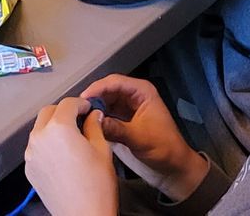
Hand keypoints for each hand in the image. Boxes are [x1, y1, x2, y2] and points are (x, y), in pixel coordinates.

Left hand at [24, 99, 116, 215]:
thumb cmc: (97, 186)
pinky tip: (62, 154)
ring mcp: (31, 154)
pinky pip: (36, 148)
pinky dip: (47, 144)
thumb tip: (93, 115)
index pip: (68, 103)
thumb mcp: (102, 150)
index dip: (81, 103)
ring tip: (71, 137)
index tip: (89, 109)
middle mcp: (40, 138)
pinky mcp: (29, 168)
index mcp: (59, 128)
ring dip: (53, 127)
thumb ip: (95, 126)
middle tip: (79, 119)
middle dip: (63, 111)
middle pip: (48, 112)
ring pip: (39, 129)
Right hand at [81, 75, 208, 202]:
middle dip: (93, 99)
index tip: (82, 99)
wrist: (173, 167)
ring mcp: (127, 108)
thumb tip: (92, 121)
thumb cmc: (163, 148)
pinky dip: (97, 119)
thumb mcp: (139, 137)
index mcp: (142, 92)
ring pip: (105, 102)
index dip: (97, 88)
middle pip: (107, 90)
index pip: (115, 82)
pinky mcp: (123, 120)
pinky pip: (106, 115)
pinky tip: (86, 125)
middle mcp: (133, 96)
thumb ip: (115, 128)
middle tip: (76, 110)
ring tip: (78, 117)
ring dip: (94, 109)